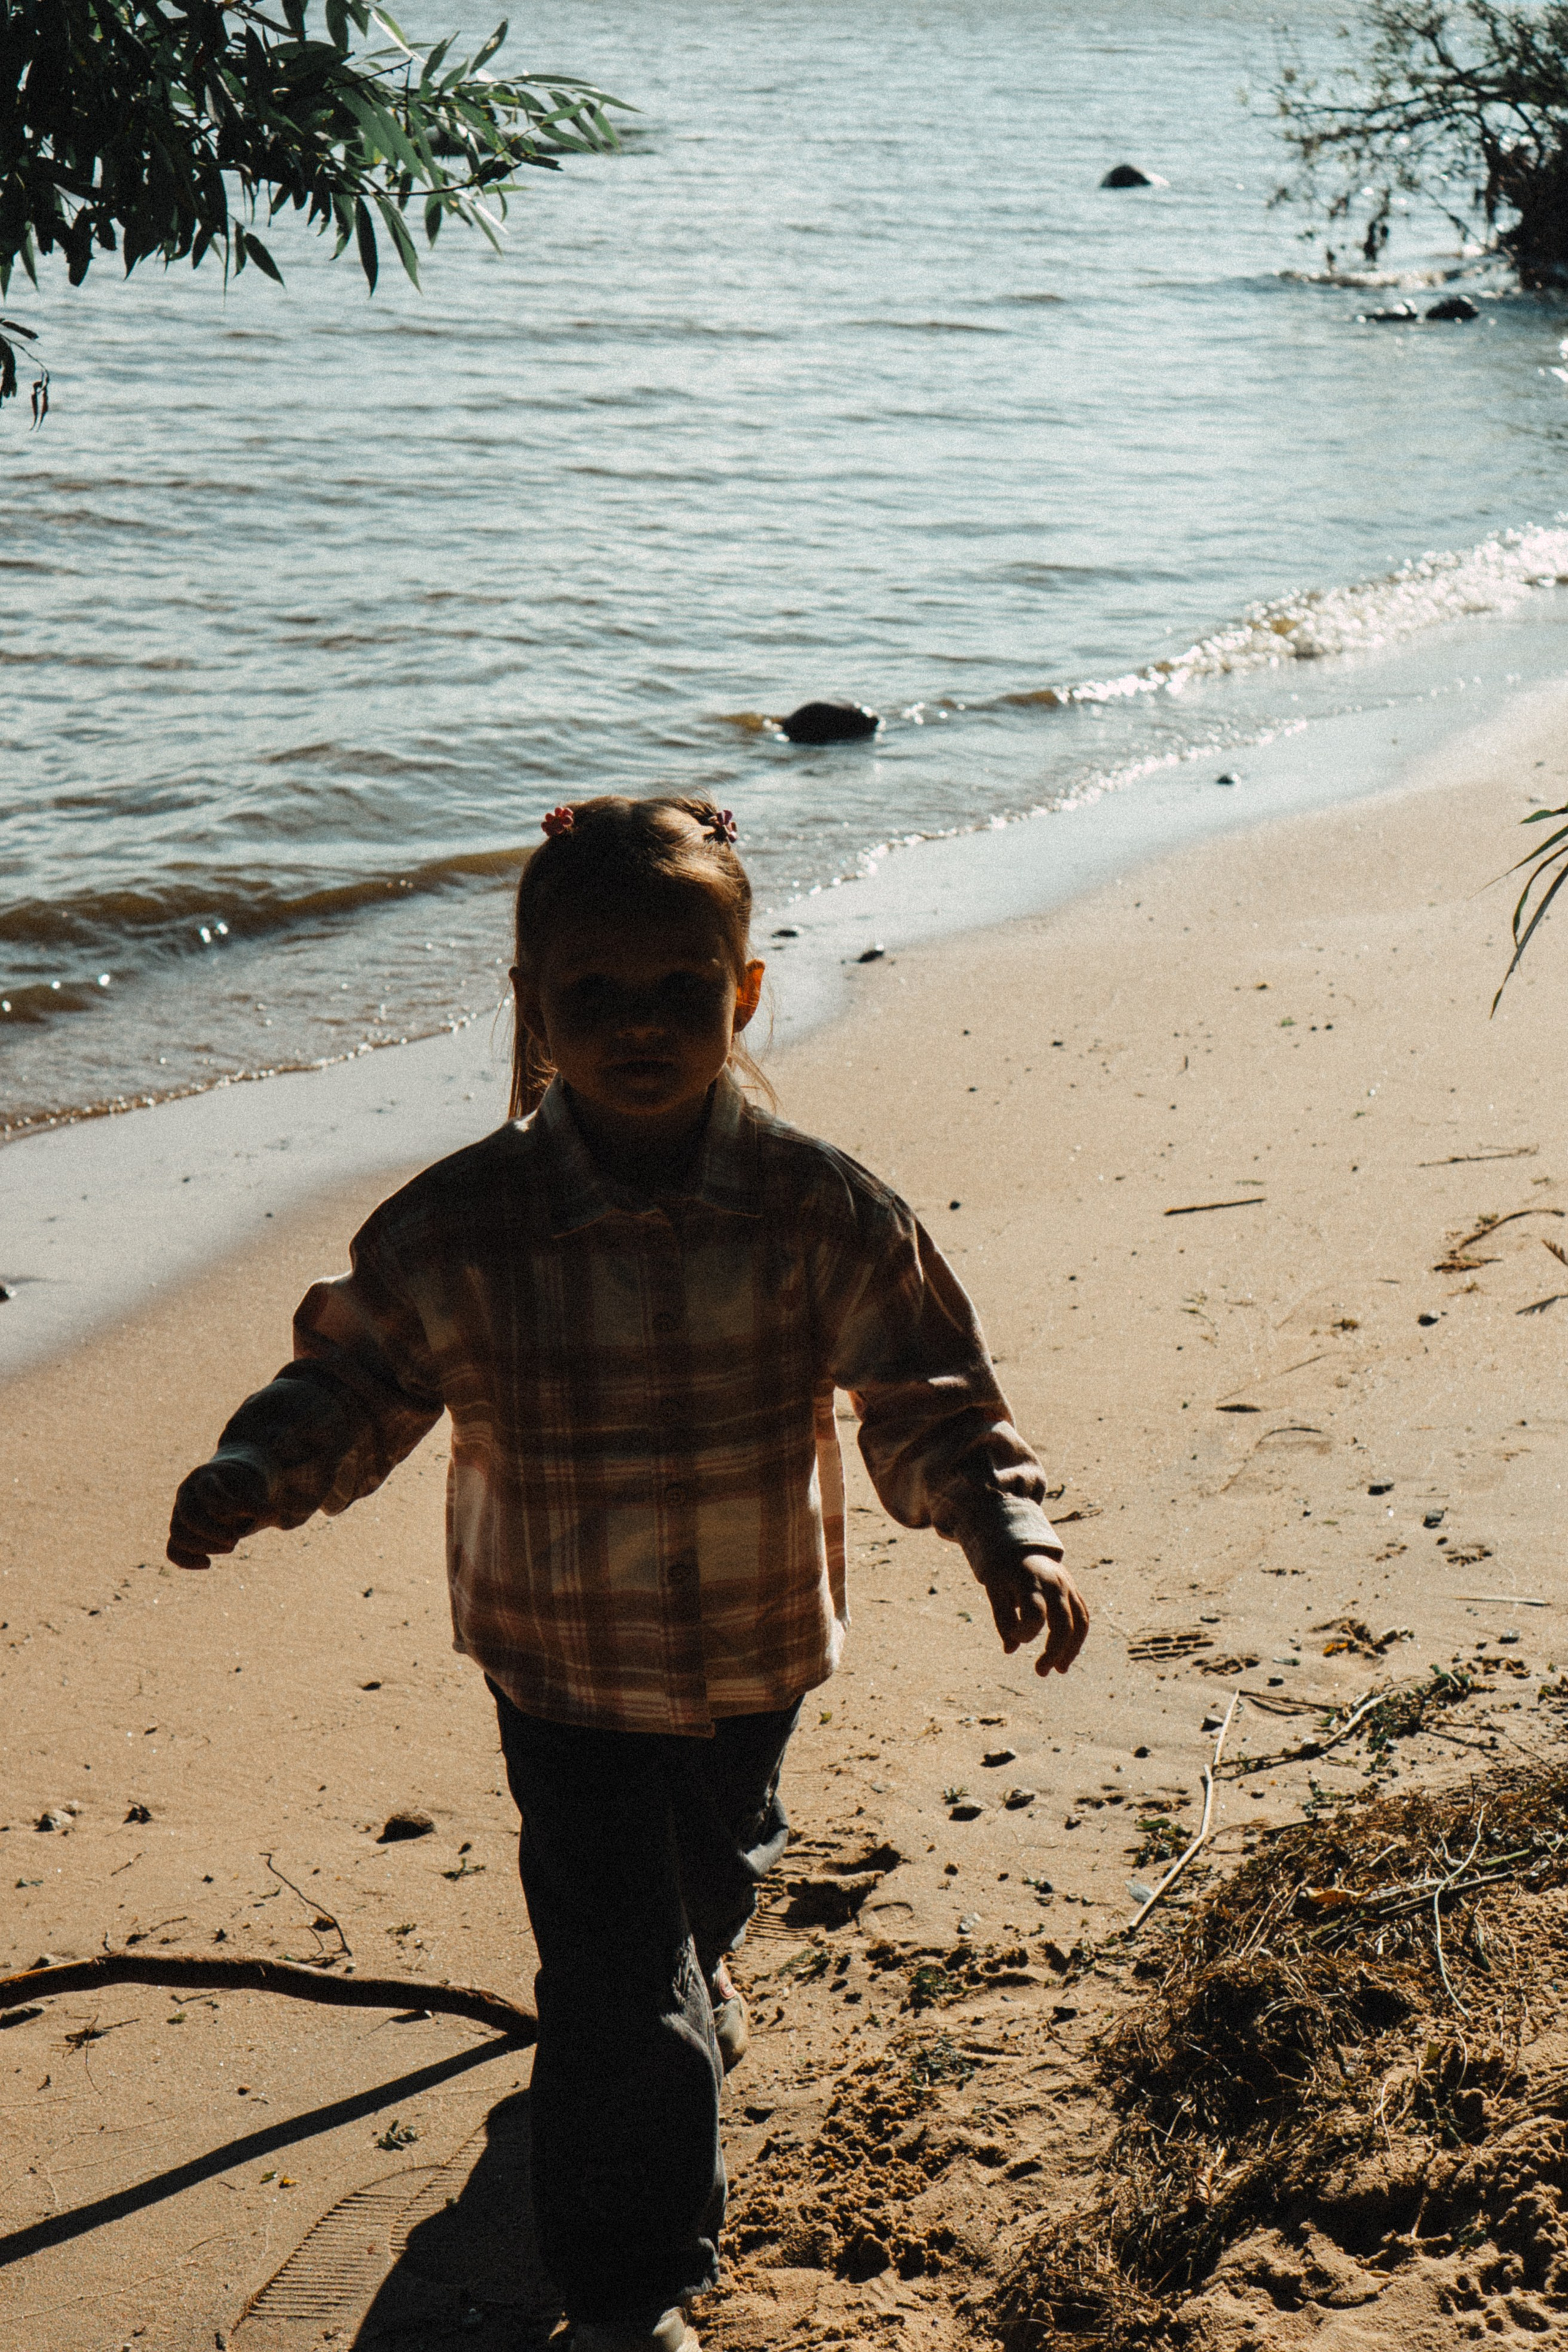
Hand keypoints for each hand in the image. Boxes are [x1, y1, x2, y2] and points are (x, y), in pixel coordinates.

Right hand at [167, 1457, 269, 1569]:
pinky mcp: (181, 1531)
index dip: (229, 1508)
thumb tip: (273, 1515)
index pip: (209, 1493)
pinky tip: (208, 1564)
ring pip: (178, 1535)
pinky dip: (186, 1561)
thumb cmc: (245, 1483)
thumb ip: (256, 1502)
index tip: (247, 1516)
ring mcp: (180, 1513)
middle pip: (189, 1517)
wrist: (232, 1483)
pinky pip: (173, 1549)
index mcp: (204, 1477)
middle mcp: (187, 1494)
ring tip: (232, 1547)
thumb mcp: (254, 1487)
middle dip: (213, 1533)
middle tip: (235, 1540)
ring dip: (204, 1546)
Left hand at [980, 1551, 1088, 1676]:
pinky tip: (1066, 1656)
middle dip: (1054, 1650)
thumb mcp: (995, 1590)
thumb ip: (1003, 1618)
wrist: (1023, 1545)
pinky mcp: (1075, 1591)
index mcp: (1030, 1580)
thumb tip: (1011, 1649)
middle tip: (1041, 1671)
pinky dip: (1078, 1639)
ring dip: (1071, 1649)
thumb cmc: (1004, 1571)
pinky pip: (1083, 1617)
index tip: (1013, 1637)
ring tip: (1059, 1669)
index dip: (1025, 1632)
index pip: (1035, 1613)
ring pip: (1079, 1622)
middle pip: (1063, 1622)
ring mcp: (1069, 1587)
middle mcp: (1054, 1583)